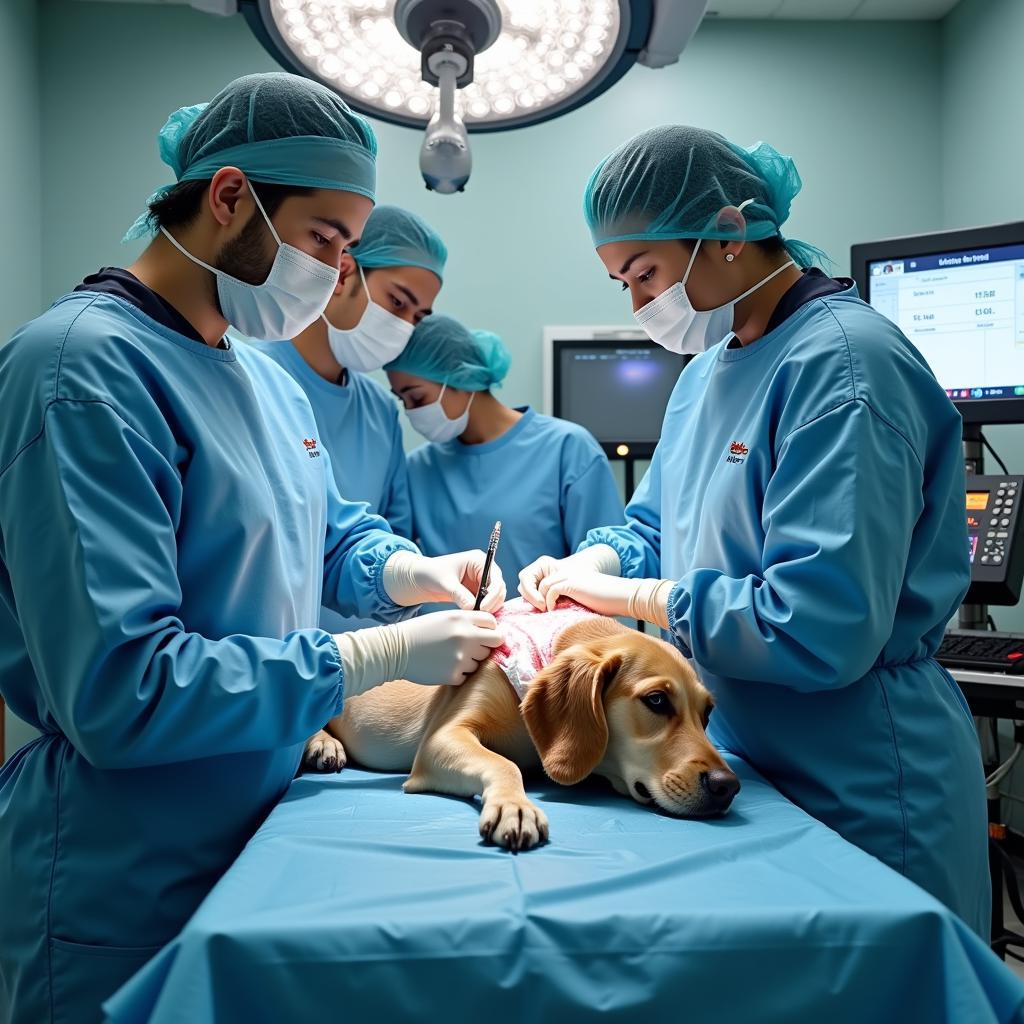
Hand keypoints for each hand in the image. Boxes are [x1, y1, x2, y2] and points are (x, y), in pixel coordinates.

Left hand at [384, 551, 505, 612]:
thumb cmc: (431, 574)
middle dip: (493, 602)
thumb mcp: (445, 582)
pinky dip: (484, 612)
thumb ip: (458, 594)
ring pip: (495, 598)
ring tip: (476, 617)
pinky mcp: (477, 594)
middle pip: (499, 588)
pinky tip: (475, 619)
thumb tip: (472, 607)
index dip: (493, 593)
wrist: (421, 580)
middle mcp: (484, 570)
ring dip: (489, 608)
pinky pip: (487, 604)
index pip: (495, 577)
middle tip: (481, 616)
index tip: (483, 607)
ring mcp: (481, 582)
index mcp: (478, 560)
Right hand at [392, 610, 505, 685]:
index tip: (485, 634)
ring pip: (480, 662)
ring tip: (449, 656)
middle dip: (486, 646)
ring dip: (470, 661)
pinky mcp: (453, 675)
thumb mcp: (445, 617)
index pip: (493, 623)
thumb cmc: (421, 632)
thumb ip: (469, 621)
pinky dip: (457, 674)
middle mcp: (465, 636)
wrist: (396, 650)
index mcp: (462, 618)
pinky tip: (442, 666)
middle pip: (494, 642)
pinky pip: (466, 676)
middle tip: (472, 648)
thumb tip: (493, 631)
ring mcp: (460, 657)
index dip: (491, 629)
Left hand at [534, 571, 674, 628]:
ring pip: (540, 585)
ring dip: (539, 600)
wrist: (623, 597)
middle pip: (532, 577)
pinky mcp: (572, 583)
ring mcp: (568, 575)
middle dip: (530, 594)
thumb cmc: (606, 603)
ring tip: (547, 612)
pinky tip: (554, 610)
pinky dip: (548, 602)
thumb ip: (564, 600)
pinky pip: (550, 590)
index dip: (532, 591)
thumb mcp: (581, 600)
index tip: (538, 607)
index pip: (537, 576)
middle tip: (538, 610)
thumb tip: (548, 615)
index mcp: (566, 573)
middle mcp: (565, 570)